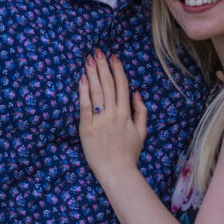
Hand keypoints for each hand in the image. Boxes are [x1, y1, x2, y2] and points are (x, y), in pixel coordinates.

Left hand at [78, 51, 146, 181]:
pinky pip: (85, 106)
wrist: (117, 171)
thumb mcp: (142, 132)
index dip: (117, 70)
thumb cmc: (129, 153)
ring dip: (92, 73)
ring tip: (89, 59)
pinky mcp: (87, 128)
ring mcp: (100, 120)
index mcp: (126, 113)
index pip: (122, 86)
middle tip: (98, 52)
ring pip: (96, 92)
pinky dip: (83, 91)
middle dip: (103, 66)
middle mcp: (114, 114)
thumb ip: (141, 111)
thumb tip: (137, 92)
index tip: (113, 57)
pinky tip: (82, 79)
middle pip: (108, 85)